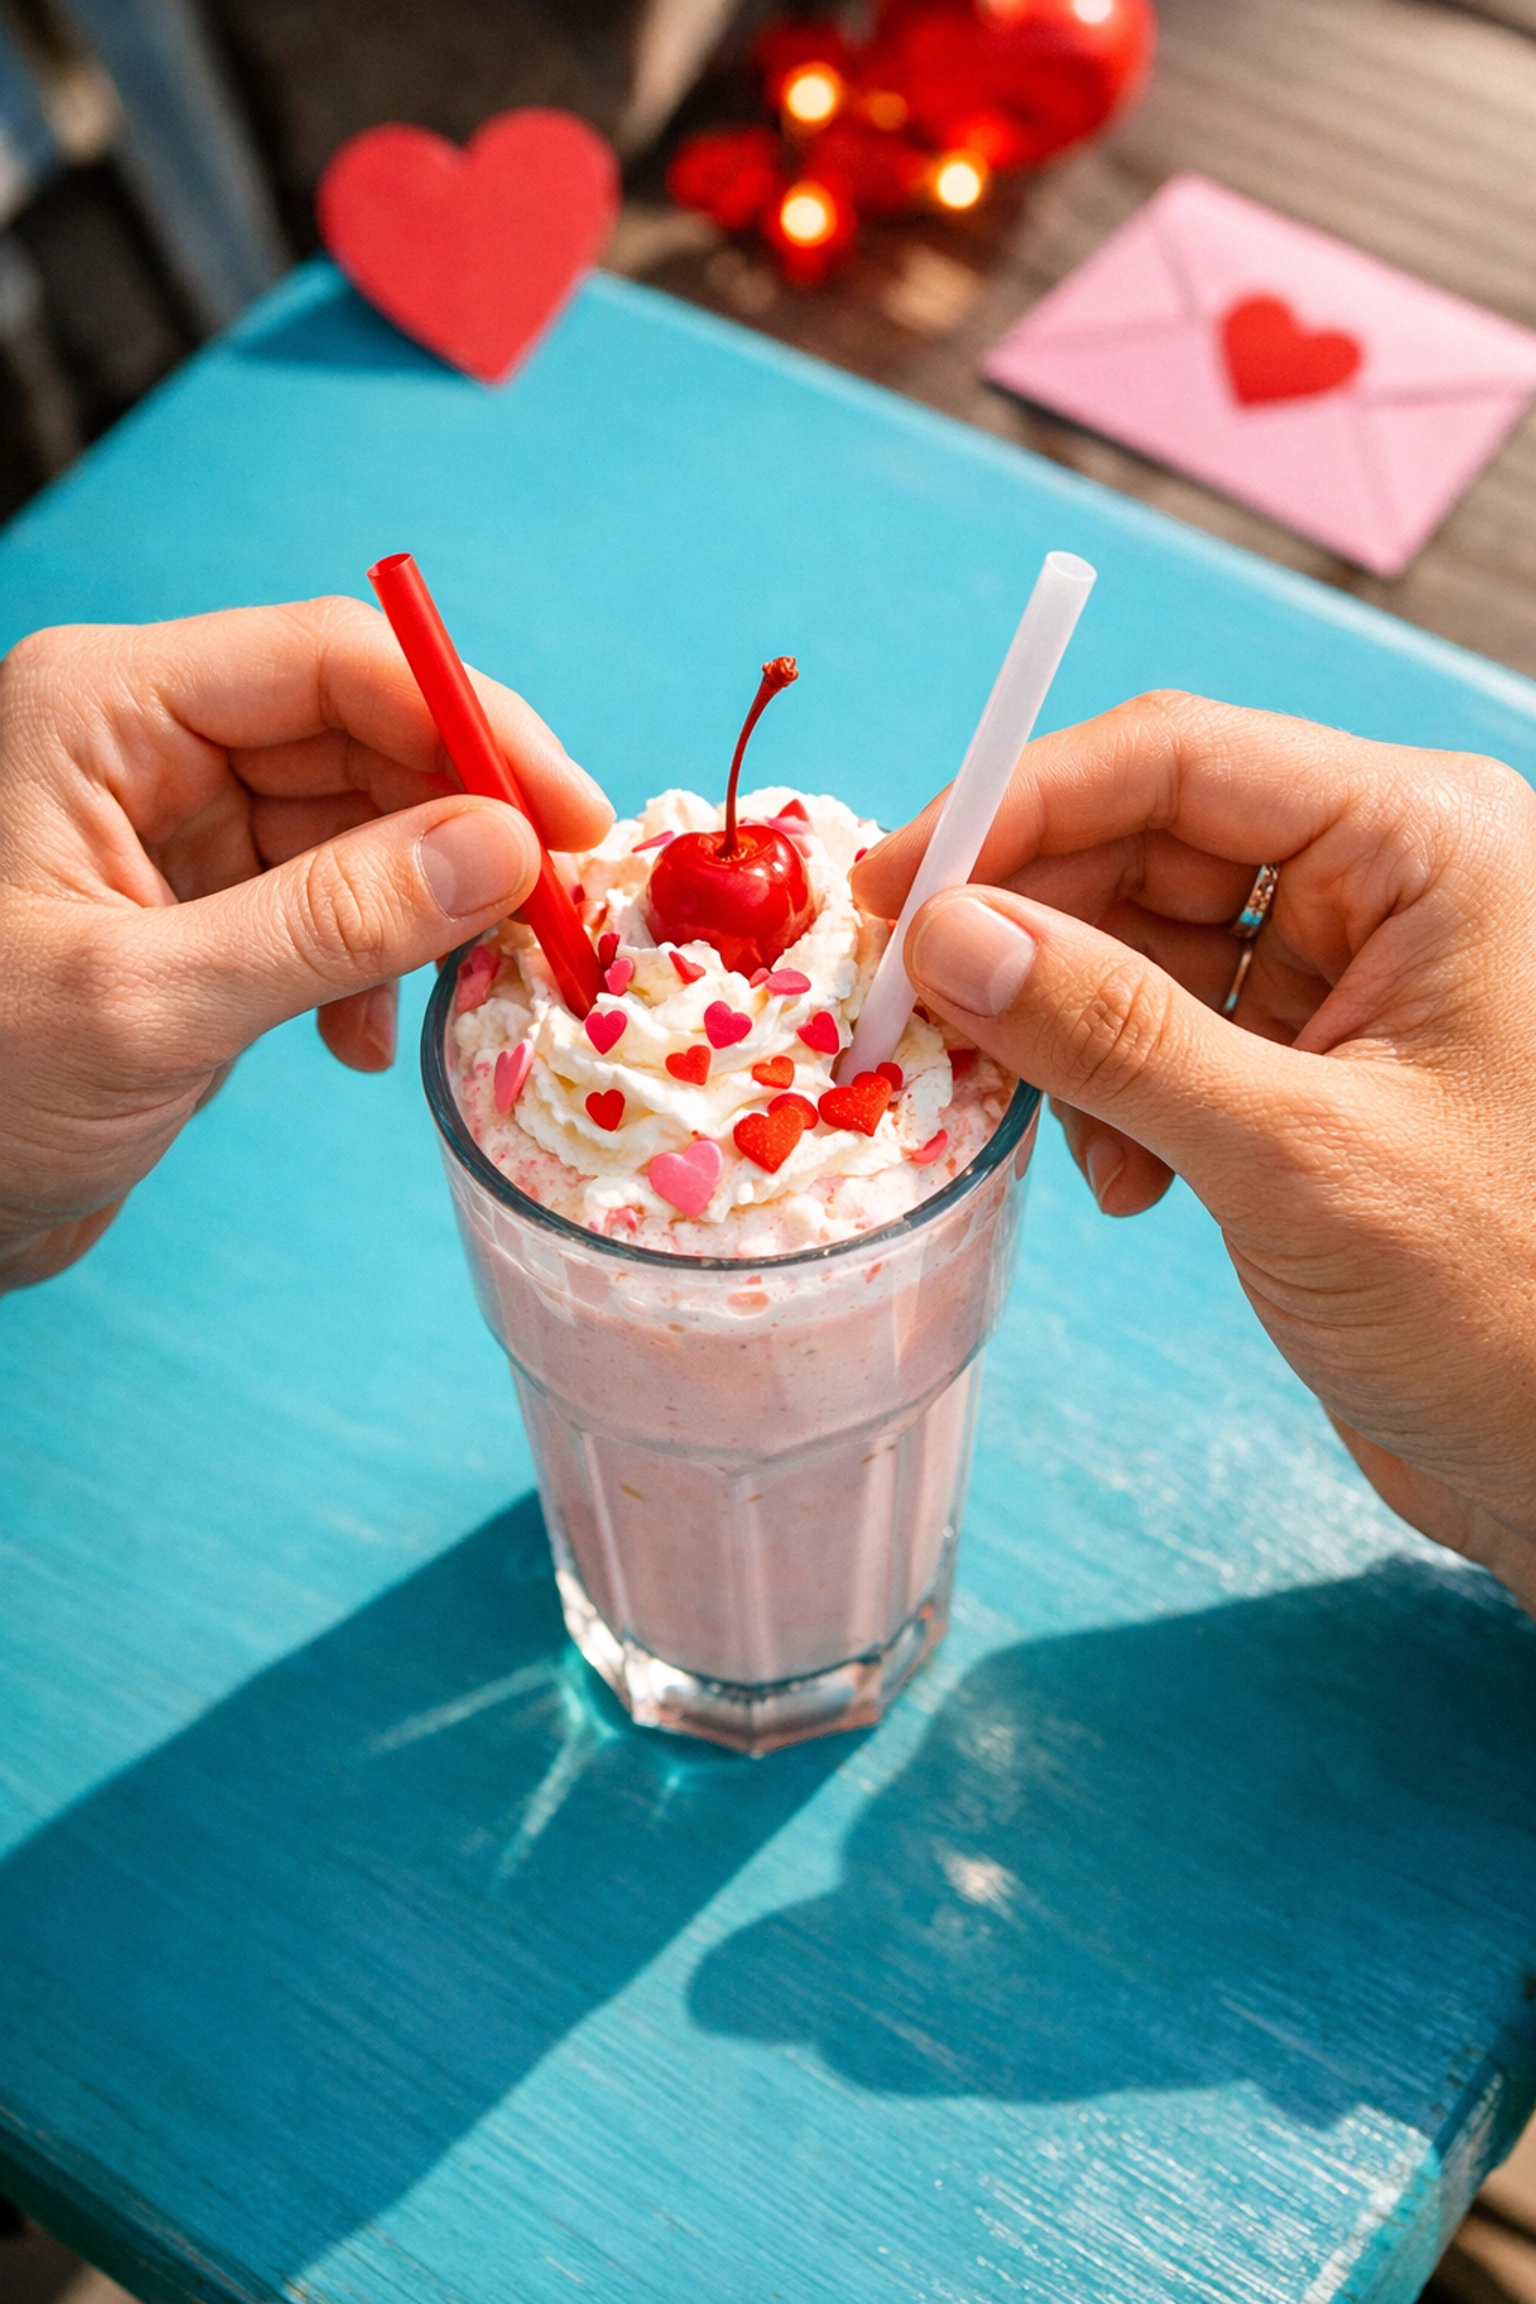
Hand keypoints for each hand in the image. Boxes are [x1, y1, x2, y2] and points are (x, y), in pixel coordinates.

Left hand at [0, 596, 610, 1288]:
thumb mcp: (151, 1003)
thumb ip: (334, 919)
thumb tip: (505, 851)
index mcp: (105, 709)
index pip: (333, 662)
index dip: (473, 727)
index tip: (573, 823)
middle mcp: (144, 747)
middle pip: (363, 736)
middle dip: (467, 826)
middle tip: (557, 921)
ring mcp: (172, 831)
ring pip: (361, 823)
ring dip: (429, 908)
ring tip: (470, 992)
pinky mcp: (197, 915)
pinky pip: (331, 902)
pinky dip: (372, 966)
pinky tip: (359, 1042)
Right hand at [853, 691, 1535, 1608]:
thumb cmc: (1510, 1300)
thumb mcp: (1292, 1154)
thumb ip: (1111, 1032)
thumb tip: (946, 933)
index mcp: (1423, 842)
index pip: (1176, 756)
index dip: (1013, 807)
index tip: (885, 890)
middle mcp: (1389, 881)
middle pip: (1147, 839)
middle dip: (1031, 930)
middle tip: (920, 1016)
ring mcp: (1356, 974)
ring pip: (1144, 939)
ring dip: (1070, 1032)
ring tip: (1059, 1132)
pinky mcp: (1323, 1066)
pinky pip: (1172, 1030)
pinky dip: (1117, 1094)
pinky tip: (1127, 1185)